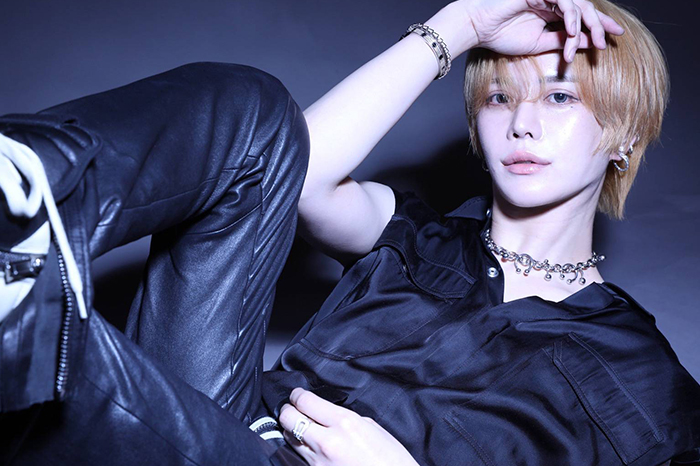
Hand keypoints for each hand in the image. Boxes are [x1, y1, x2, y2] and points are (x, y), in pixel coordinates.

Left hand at [278, 388, 418, 465]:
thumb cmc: (391, 461)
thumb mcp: (372, 428)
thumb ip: (347, 419)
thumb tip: (330, 415)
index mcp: (345, 423)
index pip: (306, 402)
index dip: (297, 395)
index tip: (297, 394)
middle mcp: (328, 442)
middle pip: (288, 419)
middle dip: (288, 411)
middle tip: (293, 408)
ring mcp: (319, 462)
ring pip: (289, 439)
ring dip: (292, 431)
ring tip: (301, 427)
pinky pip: (300, 457)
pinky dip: (302, 450)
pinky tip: (310, 447)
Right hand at [429, 0, 624, 61]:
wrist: (478, 27)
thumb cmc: (502, 36)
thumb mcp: (540, 44)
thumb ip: (564, 41)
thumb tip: (589, 43)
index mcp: (552, 12)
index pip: (582, 17)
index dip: (600, 26)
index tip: (616, 37)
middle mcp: (553, 0)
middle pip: (586, 8)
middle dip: (600, 26)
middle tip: (608, 44)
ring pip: (580, 5)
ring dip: (589, 25)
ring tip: (595, 43)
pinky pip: (565, 2)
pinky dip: (572, 18)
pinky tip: (574, 32)